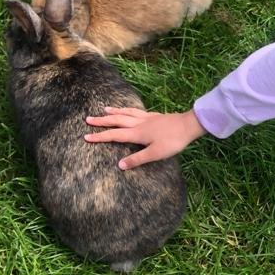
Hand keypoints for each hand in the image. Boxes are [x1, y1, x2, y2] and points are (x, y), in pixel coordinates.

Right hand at [84, 108, 206, 169]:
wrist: (188, 125)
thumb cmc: (173, 141)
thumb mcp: (155, 154)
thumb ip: (137, 159)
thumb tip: (120, 165)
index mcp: (137, 133)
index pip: (114, 135)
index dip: (99, 136)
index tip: (86, 136)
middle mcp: (139, 123)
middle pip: (117, 121)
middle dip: (102, 121)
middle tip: (88, 119)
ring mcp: (147, 118)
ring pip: (127, 113)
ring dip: (114, 112)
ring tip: (105, 109)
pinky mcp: (155, 116)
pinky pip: (137, 111)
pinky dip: (128, 110)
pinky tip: (130, 111)